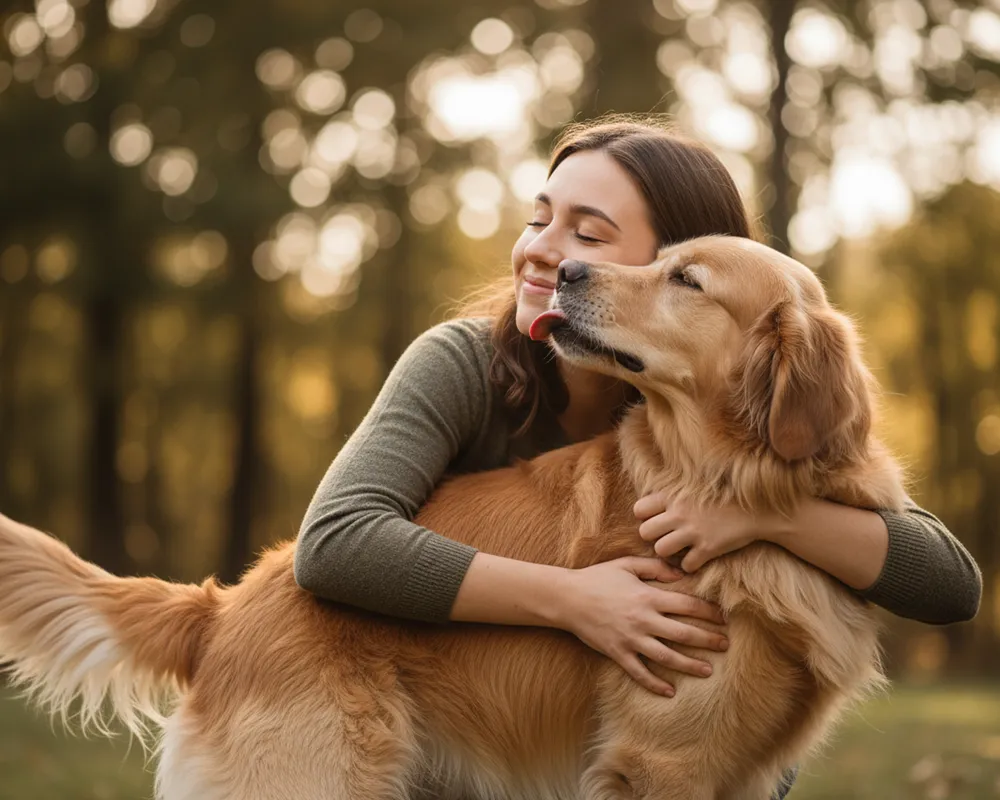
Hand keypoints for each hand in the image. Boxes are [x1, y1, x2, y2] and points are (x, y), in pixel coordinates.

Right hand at [560, 556, 727, 696]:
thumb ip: (655, 567)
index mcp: (648, 596)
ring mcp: (631, 639)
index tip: (724, 617)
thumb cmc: (598, 578)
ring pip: (667, 656)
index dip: (709, 612)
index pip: (687, 605)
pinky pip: (640, 673)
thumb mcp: (627, 564)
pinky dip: (655, 684)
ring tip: (708, 670)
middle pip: (683, 633)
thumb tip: (681, 573)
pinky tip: (670, 691)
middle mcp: (643, 620)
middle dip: (708, 640)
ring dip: (689, 665)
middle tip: (726, 645)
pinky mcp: (618, 653)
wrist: (567, 598)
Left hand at [635, 492, 775, 572]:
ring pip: (660, 550)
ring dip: (668, 553)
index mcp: (674, 496)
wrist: (755, 510)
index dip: (645, 518)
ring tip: (680, 549)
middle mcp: (680, 514)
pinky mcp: (708, 548)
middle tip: (667, 538)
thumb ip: (670, 497)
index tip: (658, 521)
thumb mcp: (692, 489)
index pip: (639, 509)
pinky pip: (686, 565)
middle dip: (653, 538)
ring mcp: (693, 532)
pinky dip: (690, 565)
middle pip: (645, 532)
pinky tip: (697, 558)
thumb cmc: (721, 499)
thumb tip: (647, 506)